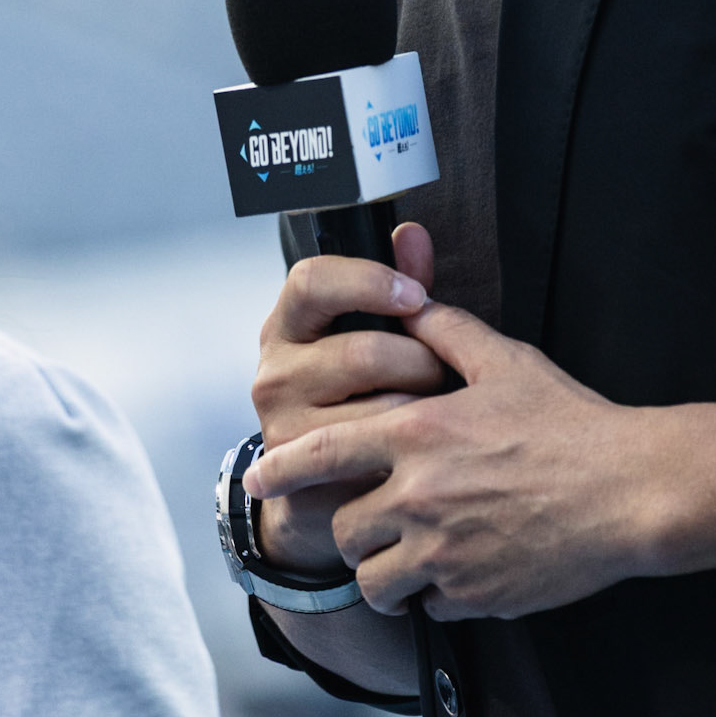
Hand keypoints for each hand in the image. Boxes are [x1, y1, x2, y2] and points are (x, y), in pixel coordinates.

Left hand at [244, 301, 715, 618]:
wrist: (629, 491)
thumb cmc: (571, 422)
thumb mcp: (507, 362)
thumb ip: (448, 334)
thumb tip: (411, 305)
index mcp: (418, 434)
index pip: (322, 453)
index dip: (283, 469)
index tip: (259, 478)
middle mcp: (419, 497)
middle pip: (345, 530)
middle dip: (356, 529)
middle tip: (380, 523)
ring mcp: (444, 554)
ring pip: (376, 583)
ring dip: (386, 574)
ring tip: (412, 560)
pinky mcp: (473, 596)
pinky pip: (429, 607)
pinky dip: (437, 595)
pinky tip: (466, 570)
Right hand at [250, 223, 449, 574]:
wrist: (317, 481)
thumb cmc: (353, 390)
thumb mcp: (367, 330)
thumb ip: (394, 281)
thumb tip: (412, 235)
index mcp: (287, 326)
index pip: (311, 281)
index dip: (371, 281)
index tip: (416, 295)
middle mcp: (275, 374)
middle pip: (363, 351)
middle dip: (419, 360)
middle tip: (439, 371)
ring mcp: (285, 428)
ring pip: (380, 408)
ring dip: (422, 409)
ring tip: (431, 411)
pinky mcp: (306, 478)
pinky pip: (380, 457)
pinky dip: (412, 451)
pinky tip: (417, 449)